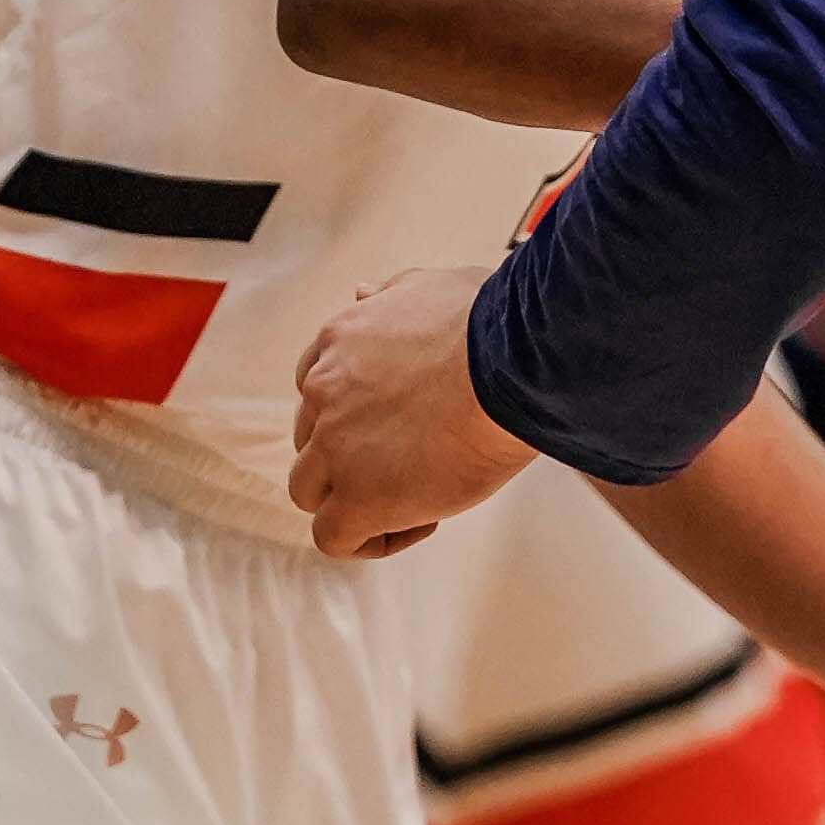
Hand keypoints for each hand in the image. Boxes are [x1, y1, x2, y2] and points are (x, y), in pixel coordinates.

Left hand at [289, 265, 522, 559]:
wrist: (514, 363)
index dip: (353, 412)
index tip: (398, 420)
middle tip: (414, 457)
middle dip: (352, 455)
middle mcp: (324, 392)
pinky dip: (370, 538)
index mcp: (340, 341)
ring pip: (310, 492)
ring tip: (419, 493)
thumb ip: (389, 295)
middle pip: (310, 441)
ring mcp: (335, 448)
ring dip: (353, 497)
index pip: (315, 387)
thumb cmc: (492, 323)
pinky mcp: (357, 498)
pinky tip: (421, 519)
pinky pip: (334, 537)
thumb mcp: (429, 286)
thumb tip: (362, 294)